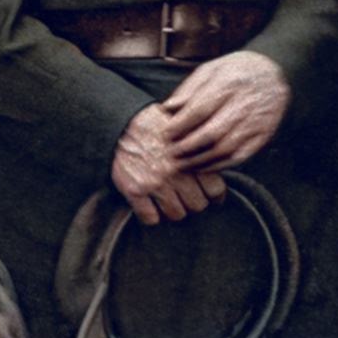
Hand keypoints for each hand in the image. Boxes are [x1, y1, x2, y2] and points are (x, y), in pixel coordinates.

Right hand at [111, 104, 225, 225]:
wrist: (121, 119)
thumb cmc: (154, 121)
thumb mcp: (185, 126)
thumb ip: (201, 145)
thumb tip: (216, 157)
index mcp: (192, 155)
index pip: (215, 190)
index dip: (214, 195)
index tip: (211, 196)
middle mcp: (176, 172)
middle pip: (197, 205)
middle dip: (193, 202)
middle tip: (187, 196)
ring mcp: (155, 183)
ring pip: (176, 214)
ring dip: (173, 209)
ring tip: (168, 200)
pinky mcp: (134, 190)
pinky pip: (150, 218)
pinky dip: (150, 215)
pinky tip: (150, 206)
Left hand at [161, 50, 290, 169]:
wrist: (274, 72)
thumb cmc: (237, 70)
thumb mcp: (210, 69)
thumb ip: (188, 89)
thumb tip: (168, 108)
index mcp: (228, 84)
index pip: (199, 109)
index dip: (180, 124)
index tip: (165, 133)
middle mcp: (244, 104)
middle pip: (211, 132)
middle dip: (187, 147)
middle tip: (170, 153)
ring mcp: (256, 122)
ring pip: (225, 149)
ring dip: (200, 160)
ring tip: (183, 164)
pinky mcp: (263, 136)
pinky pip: (240, 156)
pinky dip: (219, 165)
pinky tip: (204, 166)